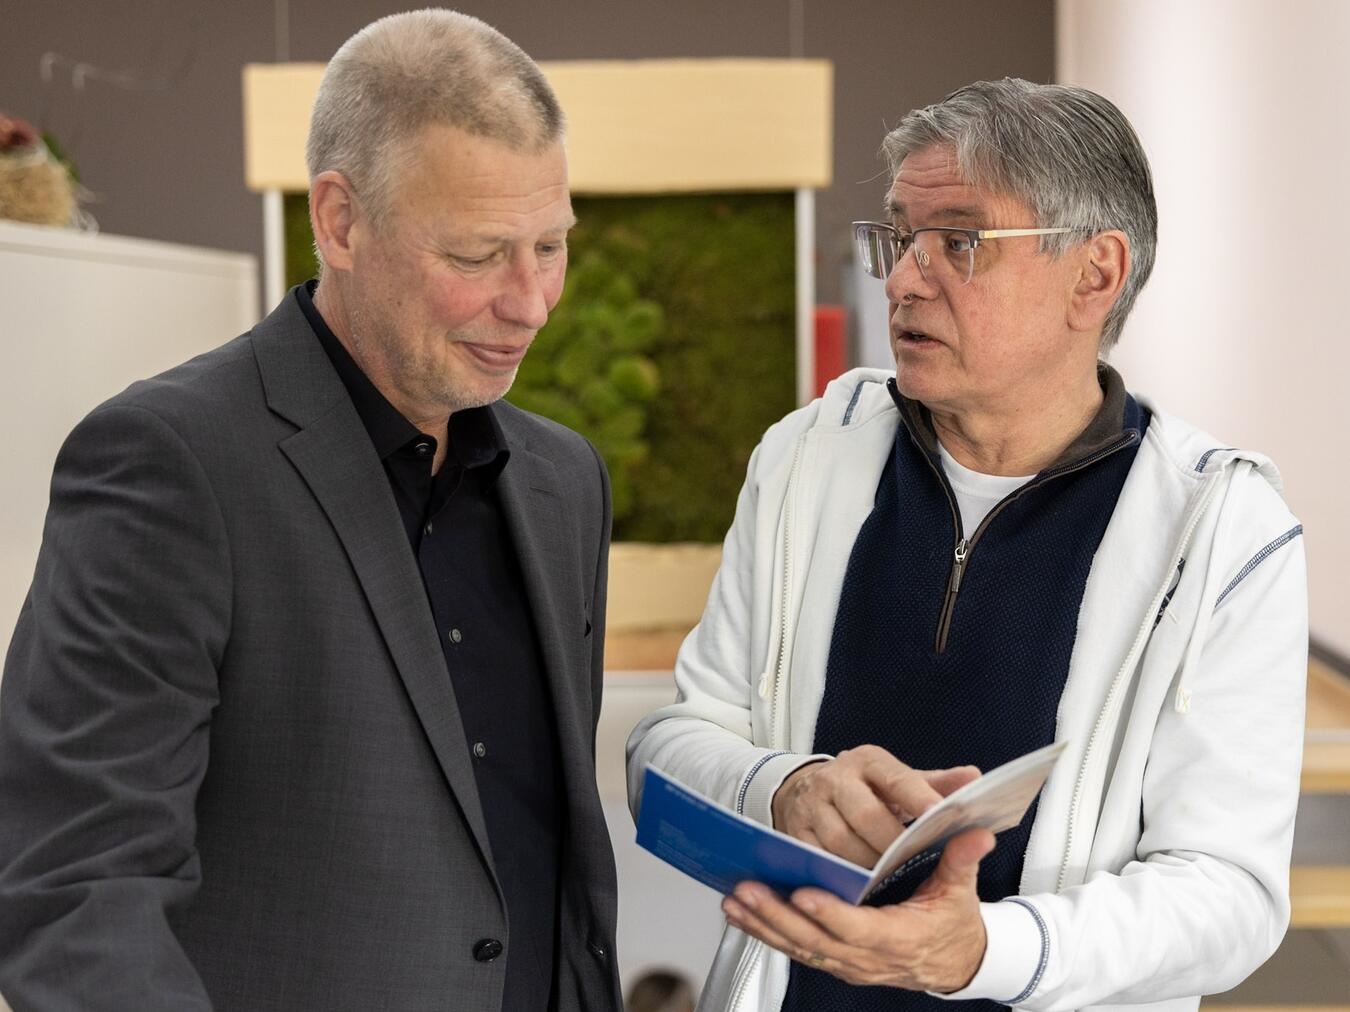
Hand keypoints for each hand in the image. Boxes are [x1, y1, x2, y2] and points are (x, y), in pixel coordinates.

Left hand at [722, 827, 994, 992]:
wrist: (957, 963)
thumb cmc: (955, 924)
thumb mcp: (961, 892)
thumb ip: (961, 860)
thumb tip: (977, 833)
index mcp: (899, 938)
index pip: (859, 928)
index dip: (830, 913)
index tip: (802, 894)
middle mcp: (868, 957)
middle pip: (816, 942)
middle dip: (777, 917)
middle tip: (747, 891)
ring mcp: (849, 963)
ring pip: (799, 948)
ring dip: (763, 925)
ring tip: (734, 900)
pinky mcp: (836, 961)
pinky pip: (796, 949)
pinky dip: (767, 932)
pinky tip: (742, 914)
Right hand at [771, 746, 979, 867]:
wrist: (808, 788)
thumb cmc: (864, 788)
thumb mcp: (898, 779)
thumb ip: (935, 784)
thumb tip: (973, 779)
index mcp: (868, 762)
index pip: (897, 779)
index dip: (919, 798)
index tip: (939, 815)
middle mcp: (836, 778)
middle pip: (866, 815)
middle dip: (891, 844)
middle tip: (910, 862)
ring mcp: (811, 805)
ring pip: (841, 841)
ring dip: (867, 864)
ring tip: (886, 877)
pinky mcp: (795, 830)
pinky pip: (818, 859)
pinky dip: (839, 875)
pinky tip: (856, 884)